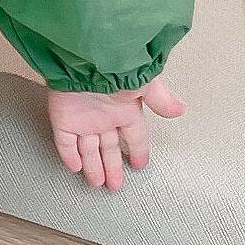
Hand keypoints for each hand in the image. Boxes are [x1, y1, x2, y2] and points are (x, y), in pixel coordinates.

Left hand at [47, 76, 184, 189]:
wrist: (84, 60)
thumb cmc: (114, 68)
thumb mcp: (144, 84)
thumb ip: (160, 100)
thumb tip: (180, 109)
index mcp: (125, 110)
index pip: (135, 137)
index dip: (138, 152)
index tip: (140, 165)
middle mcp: (105, 118)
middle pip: (110, 149)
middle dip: (114, 167)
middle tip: (116, 185)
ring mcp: (83, 120)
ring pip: (88, 150)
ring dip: (93, 167)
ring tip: (98, 184)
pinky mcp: (63, 120)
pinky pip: (65, 143)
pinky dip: (69, 156)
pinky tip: (75, 168)